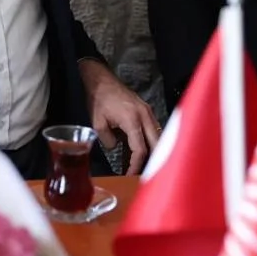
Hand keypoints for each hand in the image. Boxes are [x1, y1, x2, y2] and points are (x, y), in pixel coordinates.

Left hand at [79, 59, 160, 174]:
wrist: (102, 80)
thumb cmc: (99, 100)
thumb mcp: (98, 124)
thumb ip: (108, 140)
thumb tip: (117, 148)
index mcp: (133, 120)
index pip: (140, 149)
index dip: (136, 165)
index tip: (130, 175)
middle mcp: (145, 116)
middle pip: (157, 144)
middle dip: (152, 161)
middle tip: (143, 173)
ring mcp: (148, 112)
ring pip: (158, 137)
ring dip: (153, 151)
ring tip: (144, 164)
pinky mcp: (147, 111)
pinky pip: (154, 129)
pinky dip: (150, 141)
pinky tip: (142, 149)